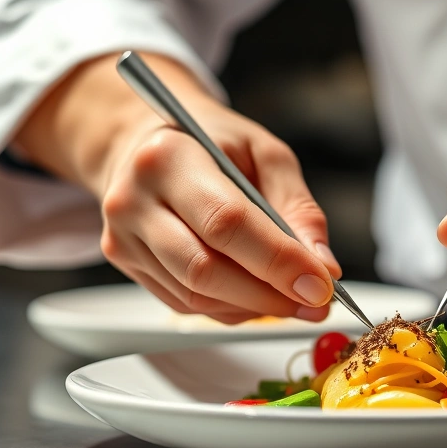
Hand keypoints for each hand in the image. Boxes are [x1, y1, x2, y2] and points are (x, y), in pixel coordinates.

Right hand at [18, 53, 340, 323]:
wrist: (146, 140)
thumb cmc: (212, 143)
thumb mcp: (266, 154)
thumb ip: (298, 208)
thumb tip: (323, 267)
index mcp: (168, 157)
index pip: (227, 223)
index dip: (278, 261)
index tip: (322, 285)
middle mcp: (134, 200)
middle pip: (205, 270)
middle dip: (269, 295)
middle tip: (316, 303)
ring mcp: (123, 237)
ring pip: (195, 296)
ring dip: (253, 307)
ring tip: (293, 298)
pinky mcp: (126, 263)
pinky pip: (185, 304)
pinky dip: (230, 307)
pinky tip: (255, 293)